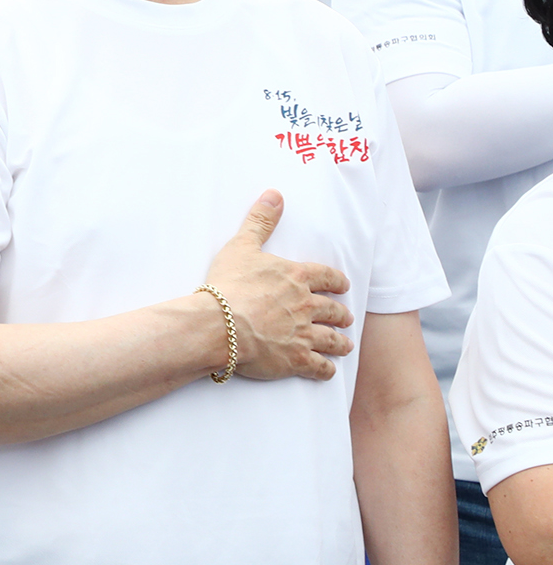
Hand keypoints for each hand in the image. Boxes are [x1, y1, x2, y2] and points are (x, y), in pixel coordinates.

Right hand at [202, 190, 353, 379]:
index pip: (327, 277)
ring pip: (332, 339)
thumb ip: (260, 221)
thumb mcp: (242, 246)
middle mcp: (307, 305)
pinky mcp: (296, 359)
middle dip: (341, 313)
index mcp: (297, 278)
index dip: (337, 281)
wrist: (219, 324)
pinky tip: (328, 370)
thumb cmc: (228, 285)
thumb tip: (274, 195)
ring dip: (340, 342)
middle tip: (345, 317)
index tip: (342, 285)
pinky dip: (325, 368)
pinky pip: (318, 366)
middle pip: (333, 310)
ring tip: (345, 345)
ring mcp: (304, 334)